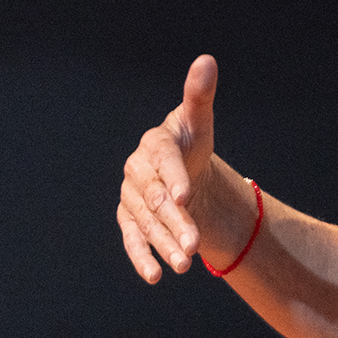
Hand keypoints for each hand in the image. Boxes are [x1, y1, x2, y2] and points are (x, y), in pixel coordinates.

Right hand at [117, 55, 225, 282]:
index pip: (163, 161)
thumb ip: (199, 96)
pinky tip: (155, 276)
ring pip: (147, 223)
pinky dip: (142, 258)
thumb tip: (206, 61)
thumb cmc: (191, 144)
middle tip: (194, 245)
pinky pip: (133, 240)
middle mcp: (137, 172)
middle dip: (175, 223)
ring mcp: (132, 198)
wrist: (182, 172)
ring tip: (184, 265)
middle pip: (156, 200)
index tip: (185, 197)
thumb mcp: (199, 122)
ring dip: (163, 245)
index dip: (173, 179)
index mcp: (154, 145)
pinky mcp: (130, 219)